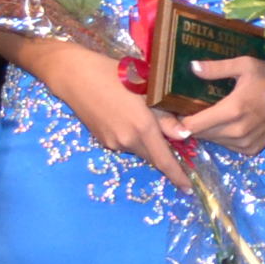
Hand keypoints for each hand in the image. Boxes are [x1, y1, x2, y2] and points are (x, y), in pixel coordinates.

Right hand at [36, 44, 192, 187]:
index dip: (178, 176)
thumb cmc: (115, 74)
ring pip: (139, 150)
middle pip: (153, 157)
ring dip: (149, 145)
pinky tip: (131, 120)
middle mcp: (127, 141)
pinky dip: (135, 139)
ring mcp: (113, 142)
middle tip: (178, 149)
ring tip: (152, 125)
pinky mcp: (102, 140)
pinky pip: (126, 145)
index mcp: (142, 127)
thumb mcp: (147, 89)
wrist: (75, 76)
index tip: (189, 189)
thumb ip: (165, 116)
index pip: (164, 161)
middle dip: (165, 157)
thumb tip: (184, 135)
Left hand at [172, 54, 264, 158]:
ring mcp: (246, 142)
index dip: (179, 122)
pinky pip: (229, 148)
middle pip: (201, 135)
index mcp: (232, 110)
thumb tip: (191, 67)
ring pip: (215, 142)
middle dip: (192, 126)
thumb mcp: (245, 65)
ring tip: (207, 117)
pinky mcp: (253, 149)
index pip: (193, 125)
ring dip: (208, 132)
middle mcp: (237, 130)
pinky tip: (227, 125)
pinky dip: (224, 139)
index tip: (173, 114)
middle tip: (189, 113)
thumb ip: (216, 68)